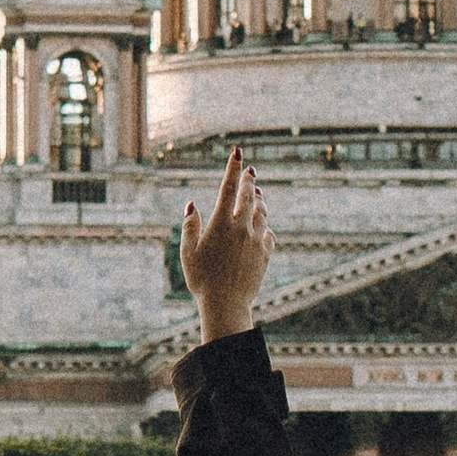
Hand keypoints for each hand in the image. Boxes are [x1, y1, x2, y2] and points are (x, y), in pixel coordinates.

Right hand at [182, 146, 270, 342]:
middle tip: (249, 170)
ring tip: (257, 193)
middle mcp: (241, 227)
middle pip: (249, 195)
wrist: (226, 304)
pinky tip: (263, 226)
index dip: (233, 167)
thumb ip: (190, 225)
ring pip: (261, 212)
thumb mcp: (187, 251)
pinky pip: (268, 234)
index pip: (228, 188)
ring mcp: (256, 240)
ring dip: (259, 200)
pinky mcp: (265, 254)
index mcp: (221, 223)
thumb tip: (192, 204)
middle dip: (248, 180)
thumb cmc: (201, 279)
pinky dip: (265, 226)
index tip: (238, 151)